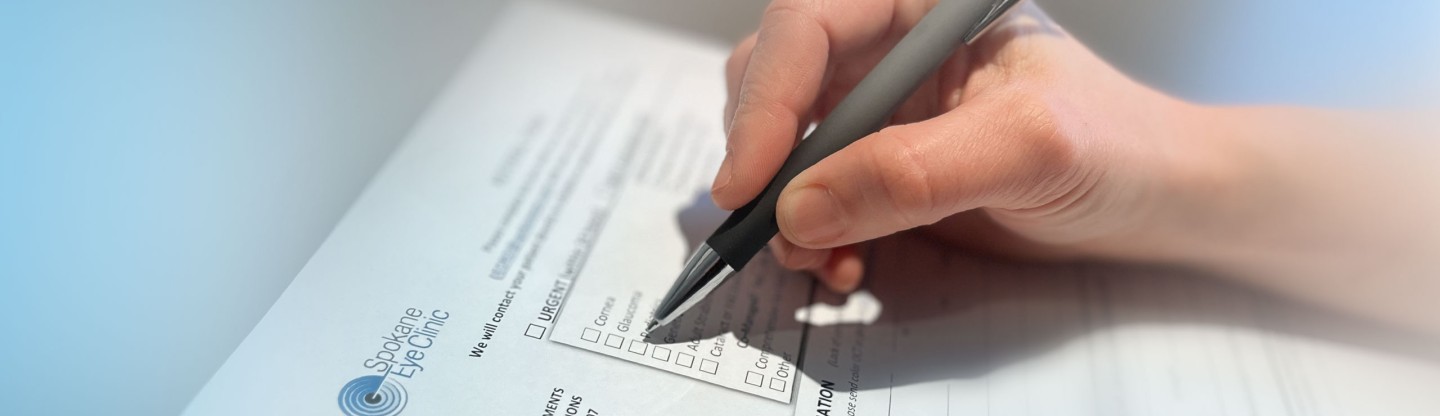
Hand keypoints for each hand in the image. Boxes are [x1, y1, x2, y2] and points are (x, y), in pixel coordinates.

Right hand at [717, 0, 1204, 291]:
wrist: (1156, 208)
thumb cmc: (1120, 147)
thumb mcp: (1026, 146)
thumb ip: (914, 171)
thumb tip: (803, 207)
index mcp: (921, 4)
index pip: (808, 25)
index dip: (766, 98)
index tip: (748, 179)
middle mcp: (890, 49)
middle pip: (775, 78)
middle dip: (764, 156)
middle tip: (767, 222)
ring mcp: (882, 110)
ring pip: (783, 145)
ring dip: (783, 209)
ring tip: (818, 258)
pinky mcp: (882, 169)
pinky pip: (811, 198)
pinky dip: (810, 239)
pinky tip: (846, 266)